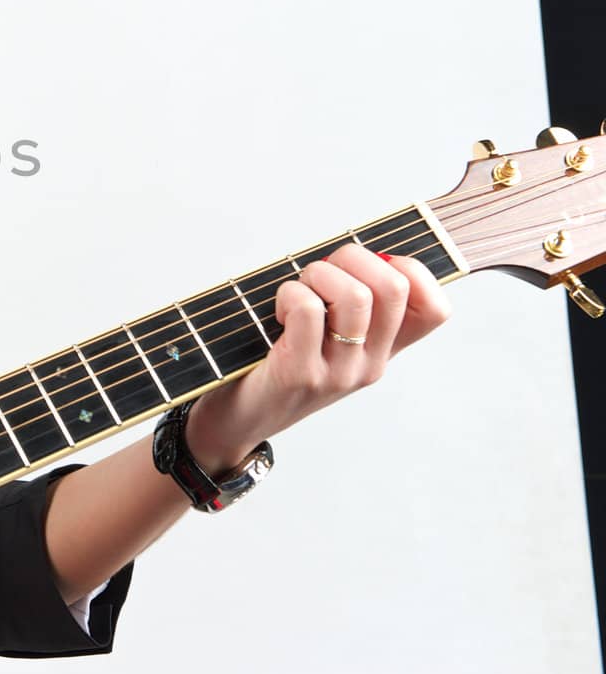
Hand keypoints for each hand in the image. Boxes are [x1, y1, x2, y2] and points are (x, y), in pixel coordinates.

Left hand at [184, 243, 452, 471]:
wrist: (238, 422)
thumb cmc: (277, 362)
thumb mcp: (327, 338)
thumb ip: (347, 303)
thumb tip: (358, 250)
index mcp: (383, 351)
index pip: (435, 309)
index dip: (412, 270)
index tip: (369, 266)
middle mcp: (370, 364)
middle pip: (394, 288)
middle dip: (353, 257)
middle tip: (320, 272)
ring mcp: (339, 372)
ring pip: (355, 296)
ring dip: (318, 273)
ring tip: (298, 289)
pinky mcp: (301, 373)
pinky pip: (308, 310)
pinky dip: (289, 293)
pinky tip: (278, 312)